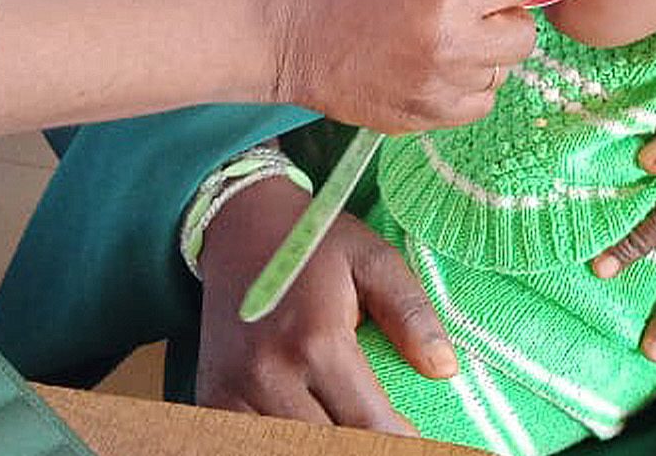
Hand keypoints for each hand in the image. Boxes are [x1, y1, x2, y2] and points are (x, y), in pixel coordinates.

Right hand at [194, 176, 454, 431]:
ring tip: (351, 429)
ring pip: (286, 447)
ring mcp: (232, 390)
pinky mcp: (210, 397)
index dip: (400, 444)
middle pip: (329, 448)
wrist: (238, 223)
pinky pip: (247, 440)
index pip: (370, 426)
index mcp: (317, 341)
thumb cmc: (314, 244)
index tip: (416, 441)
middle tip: (387, 437)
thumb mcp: (373, 260)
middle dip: (365, 448)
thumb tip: (445, 369)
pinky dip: (281, 440)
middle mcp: (269, 374)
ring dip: (323, 445)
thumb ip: (411, 313)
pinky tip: (307, 428)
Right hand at [263, 0, 574, 132]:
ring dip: (484, 61)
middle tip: (478, 13)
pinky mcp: (419, 120)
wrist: (282, 34)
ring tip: (442, 45)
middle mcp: (450, 47)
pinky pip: (472, 108)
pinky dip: (464, 92)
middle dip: (508, 23)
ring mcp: (436, 90)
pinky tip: (433, 73)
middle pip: (522, 40)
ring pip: (499, 80)